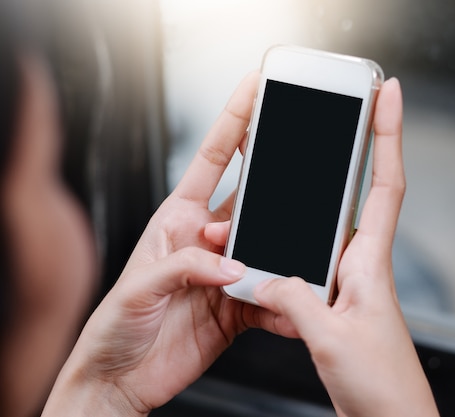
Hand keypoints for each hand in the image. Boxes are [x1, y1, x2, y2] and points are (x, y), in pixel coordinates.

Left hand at [42, 72, 274, 415]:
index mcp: (178, 220)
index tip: (254, 92)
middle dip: (275, 189)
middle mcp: (206, 242)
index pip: (214, 161)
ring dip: (282, 254)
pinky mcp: (238, 307)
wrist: (121, 378)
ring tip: (293, 260)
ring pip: (267, 249)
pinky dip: (284, 304)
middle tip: (299, 183)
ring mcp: (225, 274)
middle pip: (252, 203)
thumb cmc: (115, 324)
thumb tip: (233, 265)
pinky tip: (288, 308)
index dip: (235, 122)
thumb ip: (187, 266)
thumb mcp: (140, 285)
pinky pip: (271, 298)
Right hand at [253, 78, 439, 416]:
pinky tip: (270, 261)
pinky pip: (308, 267)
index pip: (385, 184)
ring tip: (283, 188)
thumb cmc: (384, 388)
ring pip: (324, 232)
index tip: (388, 95)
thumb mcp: (333, 340)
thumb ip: (297, 301)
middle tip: (335, 116)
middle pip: (357, 194)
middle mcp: (362, 266)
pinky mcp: (334, 305)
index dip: (389, 135)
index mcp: (370, 264)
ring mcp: (348, 284)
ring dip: (307, 209)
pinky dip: (289, 256)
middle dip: (349, 153)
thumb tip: (269, 276)